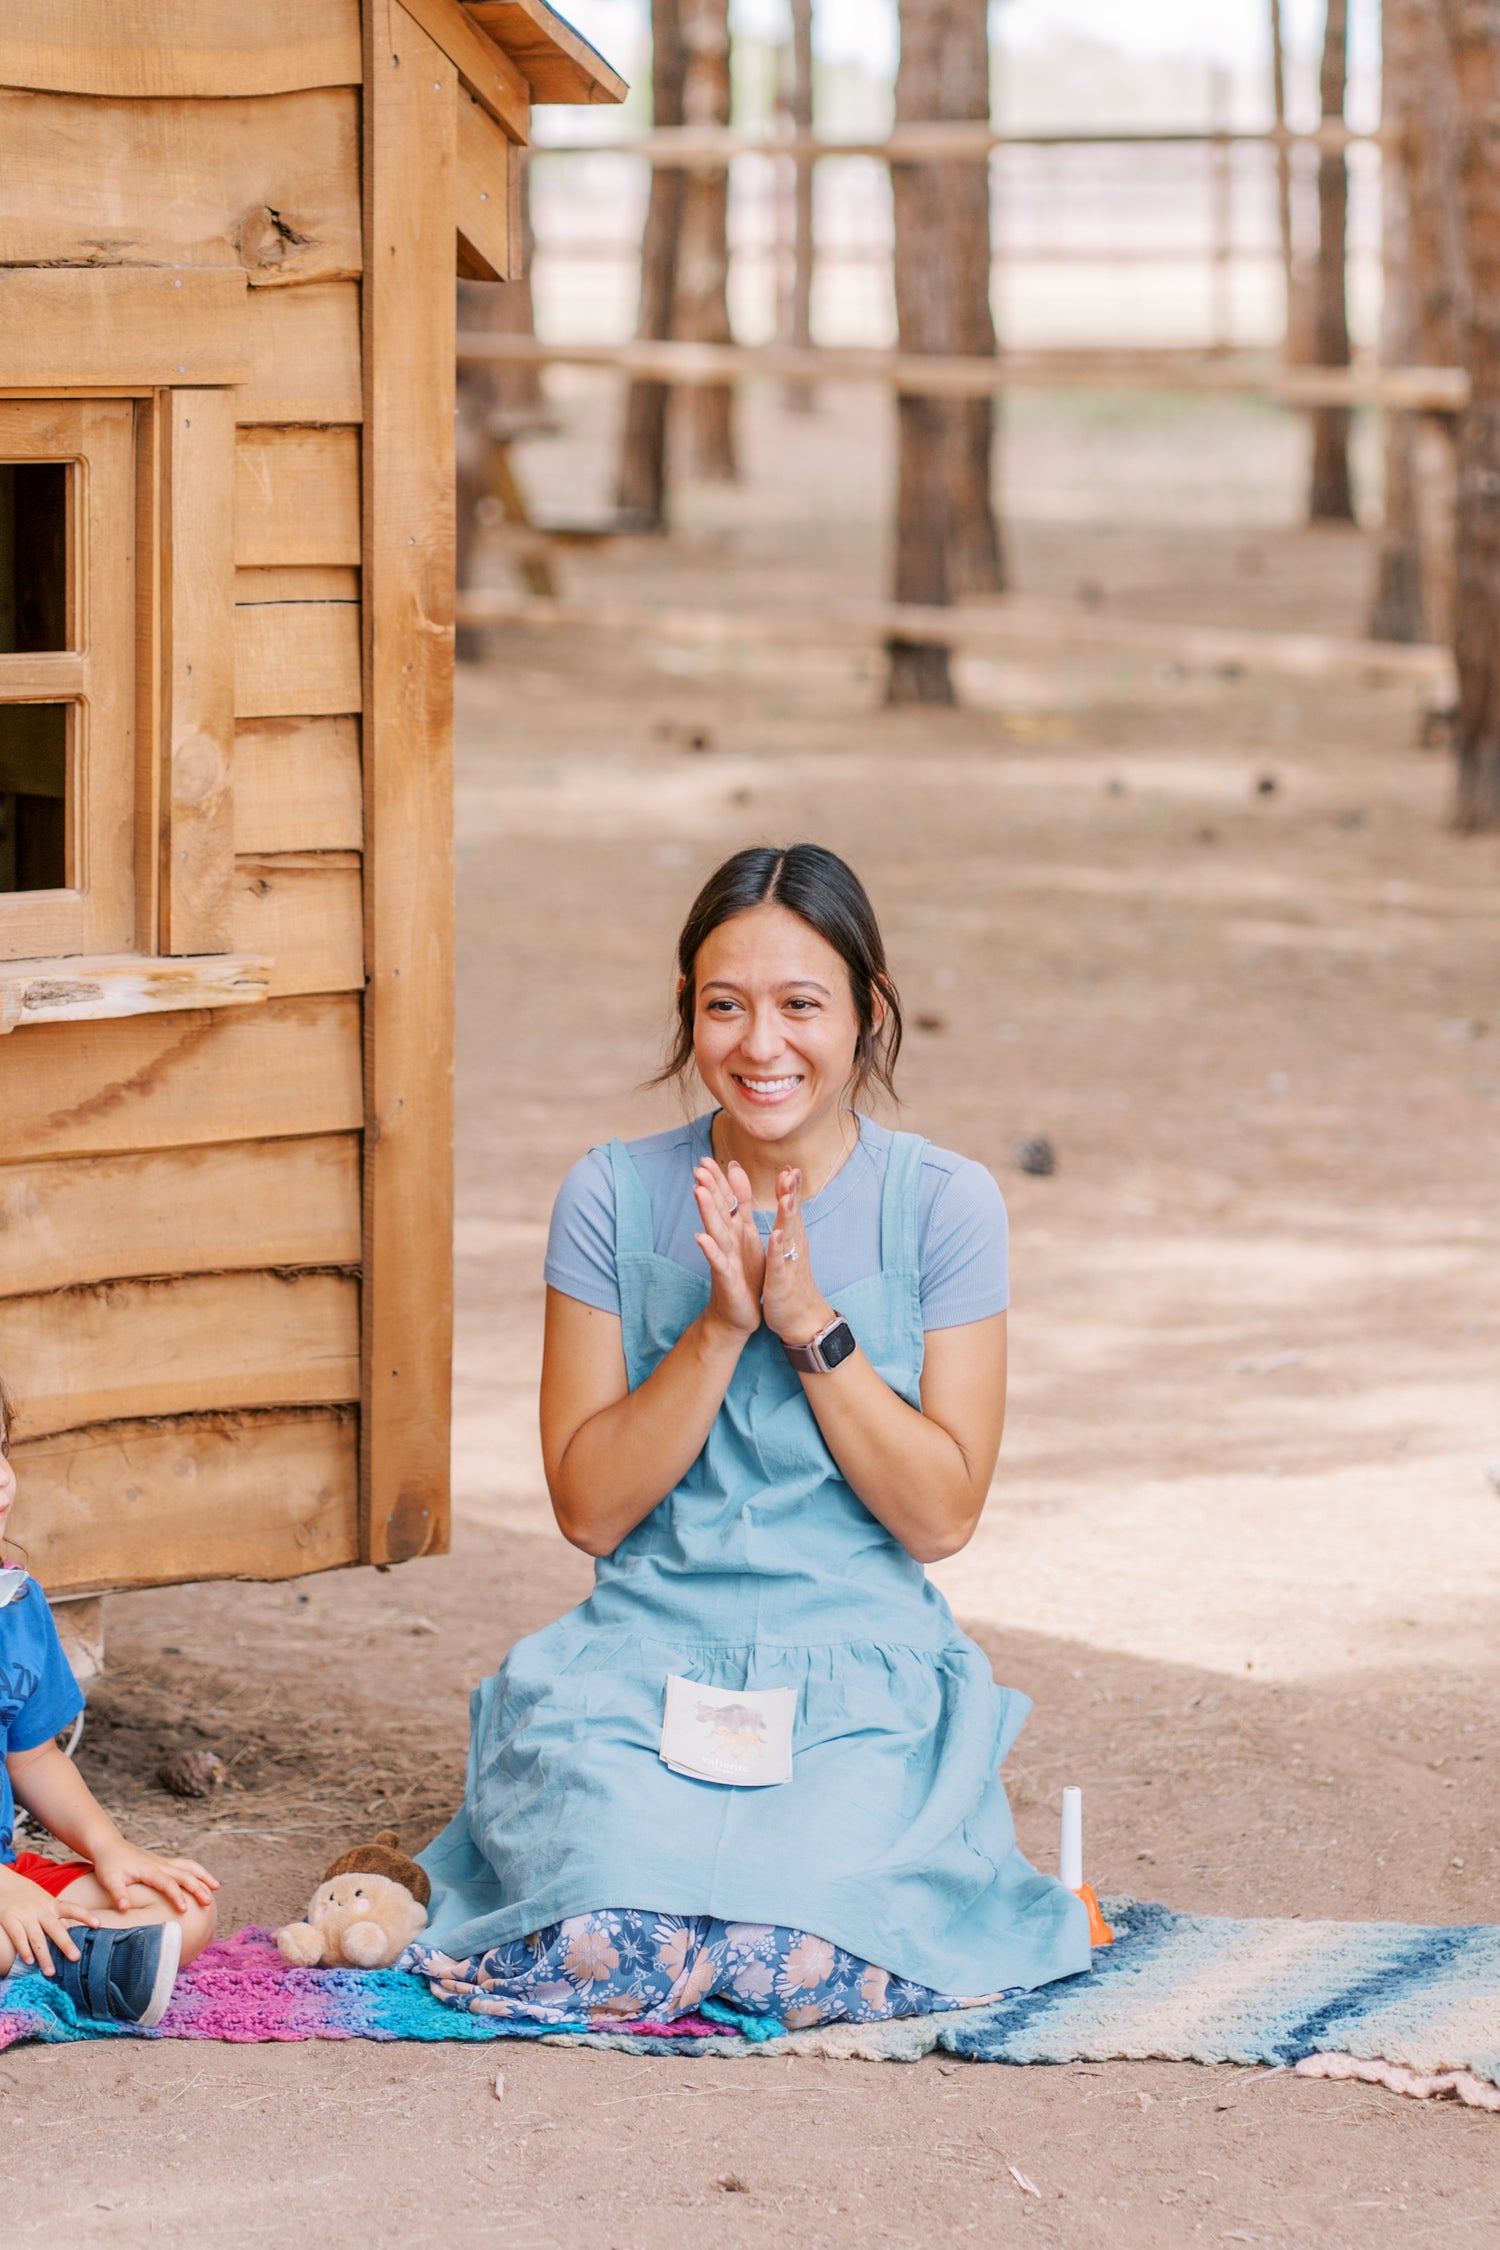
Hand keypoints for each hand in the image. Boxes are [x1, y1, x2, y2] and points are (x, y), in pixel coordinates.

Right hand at [0, 1862, 97, 1976]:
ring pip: (37, 1937)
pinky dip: (23, 1949)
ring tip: (50, 1972)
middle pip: (55, 1928)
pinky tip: (29, 1961)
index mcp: (52, 1904)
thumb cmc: (28, 1895)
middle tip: (76, 1958)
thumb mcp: (45, 1901)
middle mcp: (41, 1909)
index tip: (98, 1924)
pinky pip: (18, 1936)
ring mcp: (25, 1914)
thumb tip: (70, 1932)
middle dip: (66, 1944)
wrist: (4, 1882)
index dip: (85, 1915)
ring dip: (44, 1956)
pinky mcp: (9, 1918)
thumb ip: (56, 1916)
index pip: (72, 1908)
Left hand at [89, 1842, 218, 1917]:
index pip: (167, 1883)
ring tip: (216, 1887)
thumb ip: (118, 1893)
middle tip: (208, 1902)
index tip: (185, 1910)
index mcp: (149, 1869)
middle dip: (198, 1887)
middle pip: (184, 1874)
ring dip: (203, 1875)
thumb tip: (124, 1909)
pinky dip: (197, 1871)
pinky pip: (185, 1865)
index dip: (176, 1896)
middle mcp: (160, 1864)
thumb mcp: (109, 1879)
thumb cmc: (109, 1864)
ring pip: (188, 1866)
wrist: (110, 1845)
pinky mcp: (163, 1862)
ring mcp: (163, 1862)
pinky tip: (203, 1880)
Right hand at [692, 1158, 764, 1338]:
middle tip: (698, 1167)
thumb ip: (738, 1203)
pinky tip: (701, 1237)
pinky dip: (710, 1249)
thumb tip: (734, 1172)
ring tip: (698, 1192)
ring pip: (716, 1231)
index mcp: (733, 1230)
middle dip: (708, 1189)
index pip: (724, 1201)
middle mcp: (725, 1241)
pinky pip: (718, 1261)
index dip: (717, 1180)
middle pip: (716, 1211)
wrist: (739, 1313)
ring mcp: (723, 1259)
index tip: (706, 1159)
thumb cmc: (743, 1272)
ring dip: (707, 1212)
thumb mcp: (744, 1233)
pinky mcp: (726, 1278)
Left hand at [760, 1168, 834, 1345]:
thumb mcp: (788, 1249)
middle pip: (793, 1215)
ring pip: (788, 1235)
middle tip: (791, 1172)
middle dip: (791, 1194)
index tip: (789, 1166)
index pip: (791, 1208)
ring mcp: (789, 1263)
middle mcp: (794, 1247)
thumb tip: (788, 1200)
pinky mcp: (781, 1281)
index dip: (790, 1187)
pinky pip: (779, 1263)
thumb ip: (787, 1223)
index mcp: (792, 1238)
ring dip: (787, 1216)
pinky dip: (778, 1248)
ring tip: (786, 1197)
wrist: (802, 1318)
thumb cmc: (792, 1281)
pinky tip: (776, 1235)